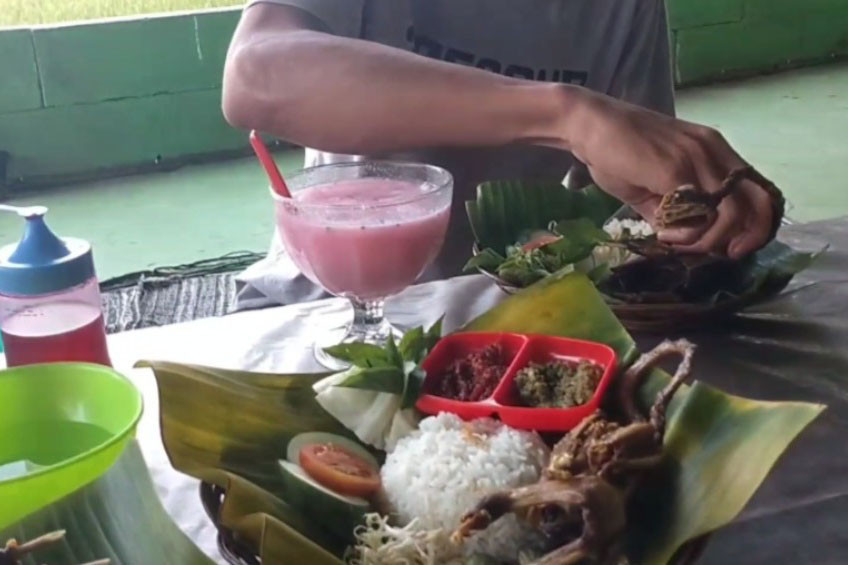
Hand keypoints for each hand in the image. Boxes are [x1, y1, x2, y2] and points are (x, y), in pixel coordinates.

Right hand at [562, 88, 774, 258]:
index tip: (729, 244)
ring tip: (678, 241)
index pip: (758, 189)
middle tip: (722, 253)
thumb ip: (673, 210)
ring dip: (709, 239)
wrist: (588, 124)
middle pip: (760, 202)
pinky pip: (699, 212)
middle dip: (747, 237)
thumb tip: (682, 239)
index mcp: (714, 150)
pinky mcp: (675, 168)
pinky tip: (664, 234)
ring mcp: (697, 158)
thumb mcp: (652, 185)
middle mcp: (714, 151)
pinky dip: (686, 234)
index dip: (753, 224)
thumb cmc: (616, 152)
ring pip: (733, 213)